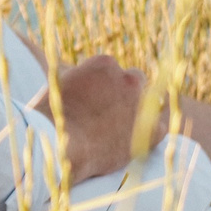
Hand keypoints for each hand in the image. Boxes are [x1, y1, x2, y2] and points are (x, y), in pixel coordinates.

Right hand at [50, 54, 161, 184]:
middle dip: (125, 94)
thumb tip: (76, 76)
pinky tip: (133, 143)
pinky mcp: (151, 130)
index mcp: (105, 63)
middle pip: (135, 80)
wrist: (61, 146)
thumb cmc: (51, 117)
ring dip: (138, 112)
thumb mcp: (58, 85)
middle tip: (111, 112)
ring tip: (120, 130)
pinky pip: (158, 128)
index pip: (112, 69)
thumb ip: (75, 76)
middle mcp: (128, 78)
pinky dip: (148, 135)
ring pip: (149, 102)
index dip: (104, 85)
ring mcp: (142, 104)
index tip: (96, 99)